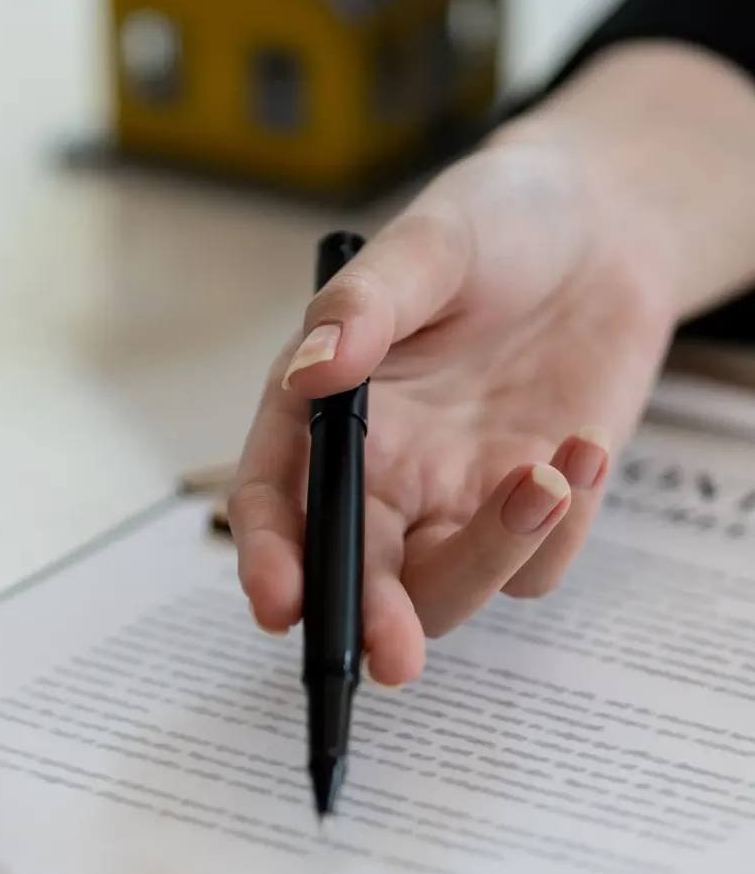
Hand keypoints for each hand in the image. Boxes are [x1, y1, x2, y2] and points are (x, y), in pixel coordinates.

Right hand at [228, 139, 679, 683]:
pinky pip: (537, 561)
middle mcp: (377, 471)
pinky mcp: (528, 506)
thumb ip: (365, 308)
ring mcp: (453, 495)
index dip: (268, 558)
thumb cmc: (493, 224)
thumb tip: (313, 368)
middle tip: (394, 649)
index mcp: (320, 413)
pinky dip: (562, 521)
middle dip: (368, 618)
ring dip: (489, 556)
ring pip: (445, 586)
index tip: (279, 600)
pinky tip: (583, 442)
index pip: (275, 503)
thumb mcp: (429, 243)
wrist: (604, 226)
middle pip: (356, 573)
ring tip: (547, 478)